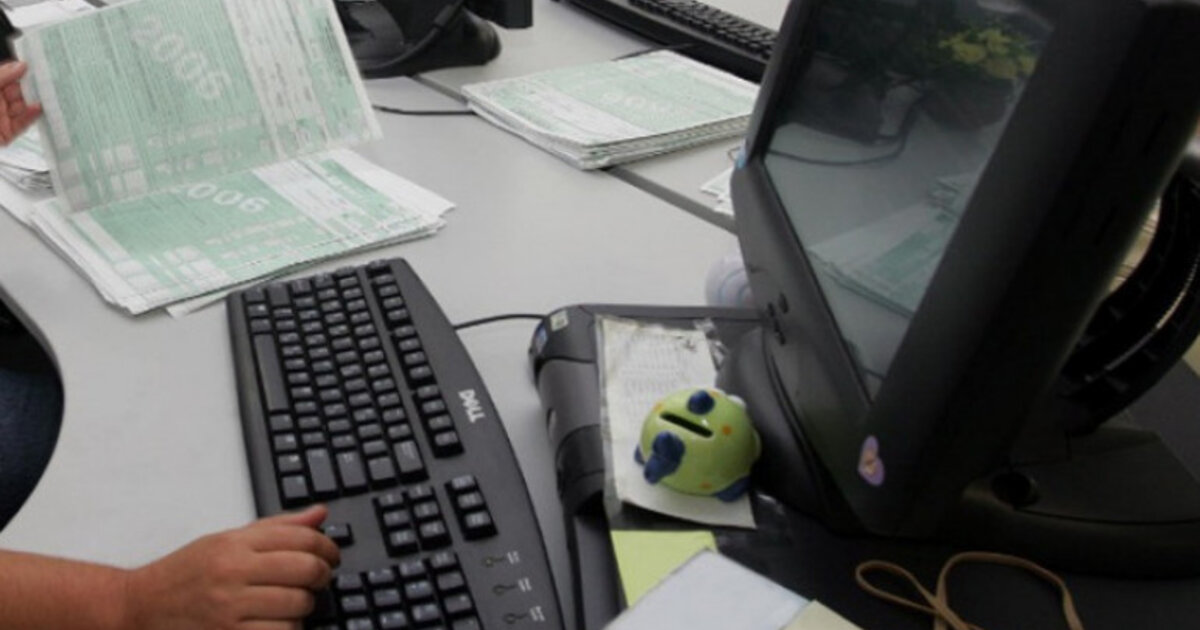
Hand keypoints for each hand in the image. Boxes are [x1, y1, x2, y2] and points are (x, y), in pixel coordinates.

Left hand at [0, 60, 40, 145]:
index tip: (31, 68)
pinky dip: (31, 116)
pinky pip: (22, 124)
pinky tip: (37, 108)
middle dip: (28, 88)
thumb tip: (20, 66)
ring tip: (44, 95)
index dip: (17, 72)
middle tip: (42, 82)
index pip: (5, 78)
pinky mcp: (6, 135)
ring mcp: (0, 120)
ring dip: (33, 101)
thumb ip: (2, 76)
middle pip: (15, 92)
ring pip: (21, 108)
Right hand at [122, 505, 339, 629]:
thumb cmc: (184, 575)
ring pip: (297, 607)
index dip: (327, 547)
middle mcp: (232, 574)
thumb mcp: (226, 541)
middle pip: (305, 571)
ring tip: (291, 604)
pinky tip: (276, 624)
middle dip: (321, 576)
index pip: (301, 538)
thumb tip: (319, 514)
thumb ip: (277, 529)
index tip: (331, 555)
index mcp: (234, 546)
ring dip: (303, 608)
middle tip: (318, 580)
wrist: (137, 608)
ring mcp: (229, 610)